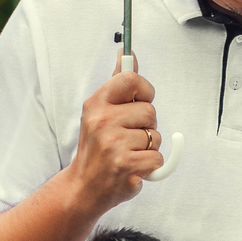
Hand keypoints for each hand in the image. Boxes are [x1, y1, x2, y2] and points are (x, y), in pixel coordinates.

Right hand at [68, 56, 163, 208]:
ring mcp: (113, 144)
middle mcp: (102, 122)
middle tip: (128, 137)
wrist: (83, 187)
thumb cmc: (96, 149)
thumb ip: (117, 84)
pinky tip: (133, 168)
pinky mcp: (126, 166)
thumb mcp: (99, 112)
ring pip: (156, 137)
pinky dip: (150, 166)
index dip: (145, 90)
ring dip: (148, 148)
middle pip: (150, 111)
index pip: (131, 79)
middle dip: (147, 126)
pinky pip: (157, 158)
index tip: (142, 100)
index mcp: (96, 104)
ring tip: (128, 153)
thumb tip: (127, 53)